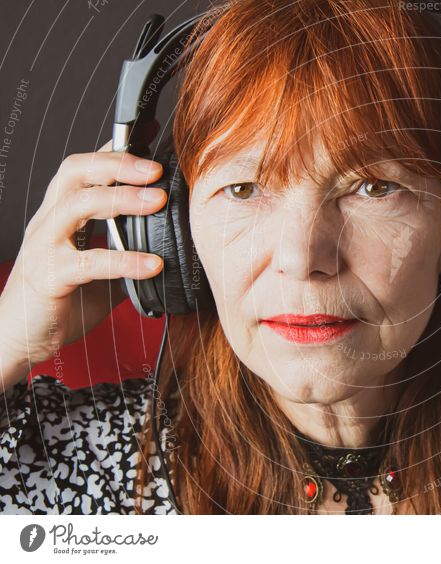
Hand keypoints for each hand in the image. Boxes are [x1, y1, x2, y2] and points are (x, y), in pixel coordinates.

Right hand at [0, 140, 165, 383]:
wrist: (19, 338)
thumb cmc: (60, 302)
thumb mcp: (102, 271)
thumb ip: (127, 252)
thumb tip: (170, 244)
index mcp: (62, 214)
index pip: (85, 167)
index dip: (116, 150)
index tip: (151, 135)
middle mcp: (49, 222)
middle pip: (76, 172)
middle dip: (118, 164)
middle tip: (156, 169)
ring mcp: (44, 246)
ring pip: (77, 205)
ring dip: (121, 199)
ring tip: (157, 201)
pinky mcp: (48, 277)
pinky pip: (87, 262)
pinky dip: (124, 260)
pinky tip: (152, 264)